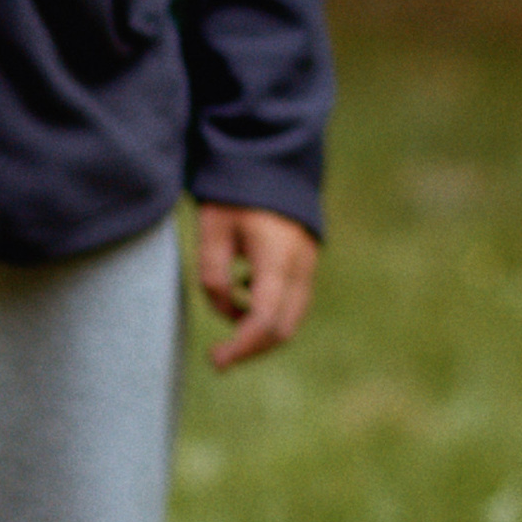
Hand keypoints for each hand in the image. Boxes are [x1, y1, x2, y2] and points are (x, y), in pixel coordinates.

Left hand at [195, 205, 317, 370]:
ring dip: (260, 332)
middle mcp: (300, 264)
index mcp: (277, 255)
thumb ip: (213, 274)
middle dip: (251, 348)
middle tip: (218, 356)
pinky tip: (242, 296)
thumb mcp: (213, 228)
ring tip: (228, 321)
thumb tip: (226, 310)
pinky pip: (293, 303)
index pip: (266, 319)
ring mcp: (309, 264)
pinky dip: (269, 314)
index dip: (241, 347)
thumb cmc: (235, 192)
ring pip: (292, 318)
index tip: (216, 360)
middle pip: (284, 328)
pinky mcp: (307, 263)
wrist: (270, 161)